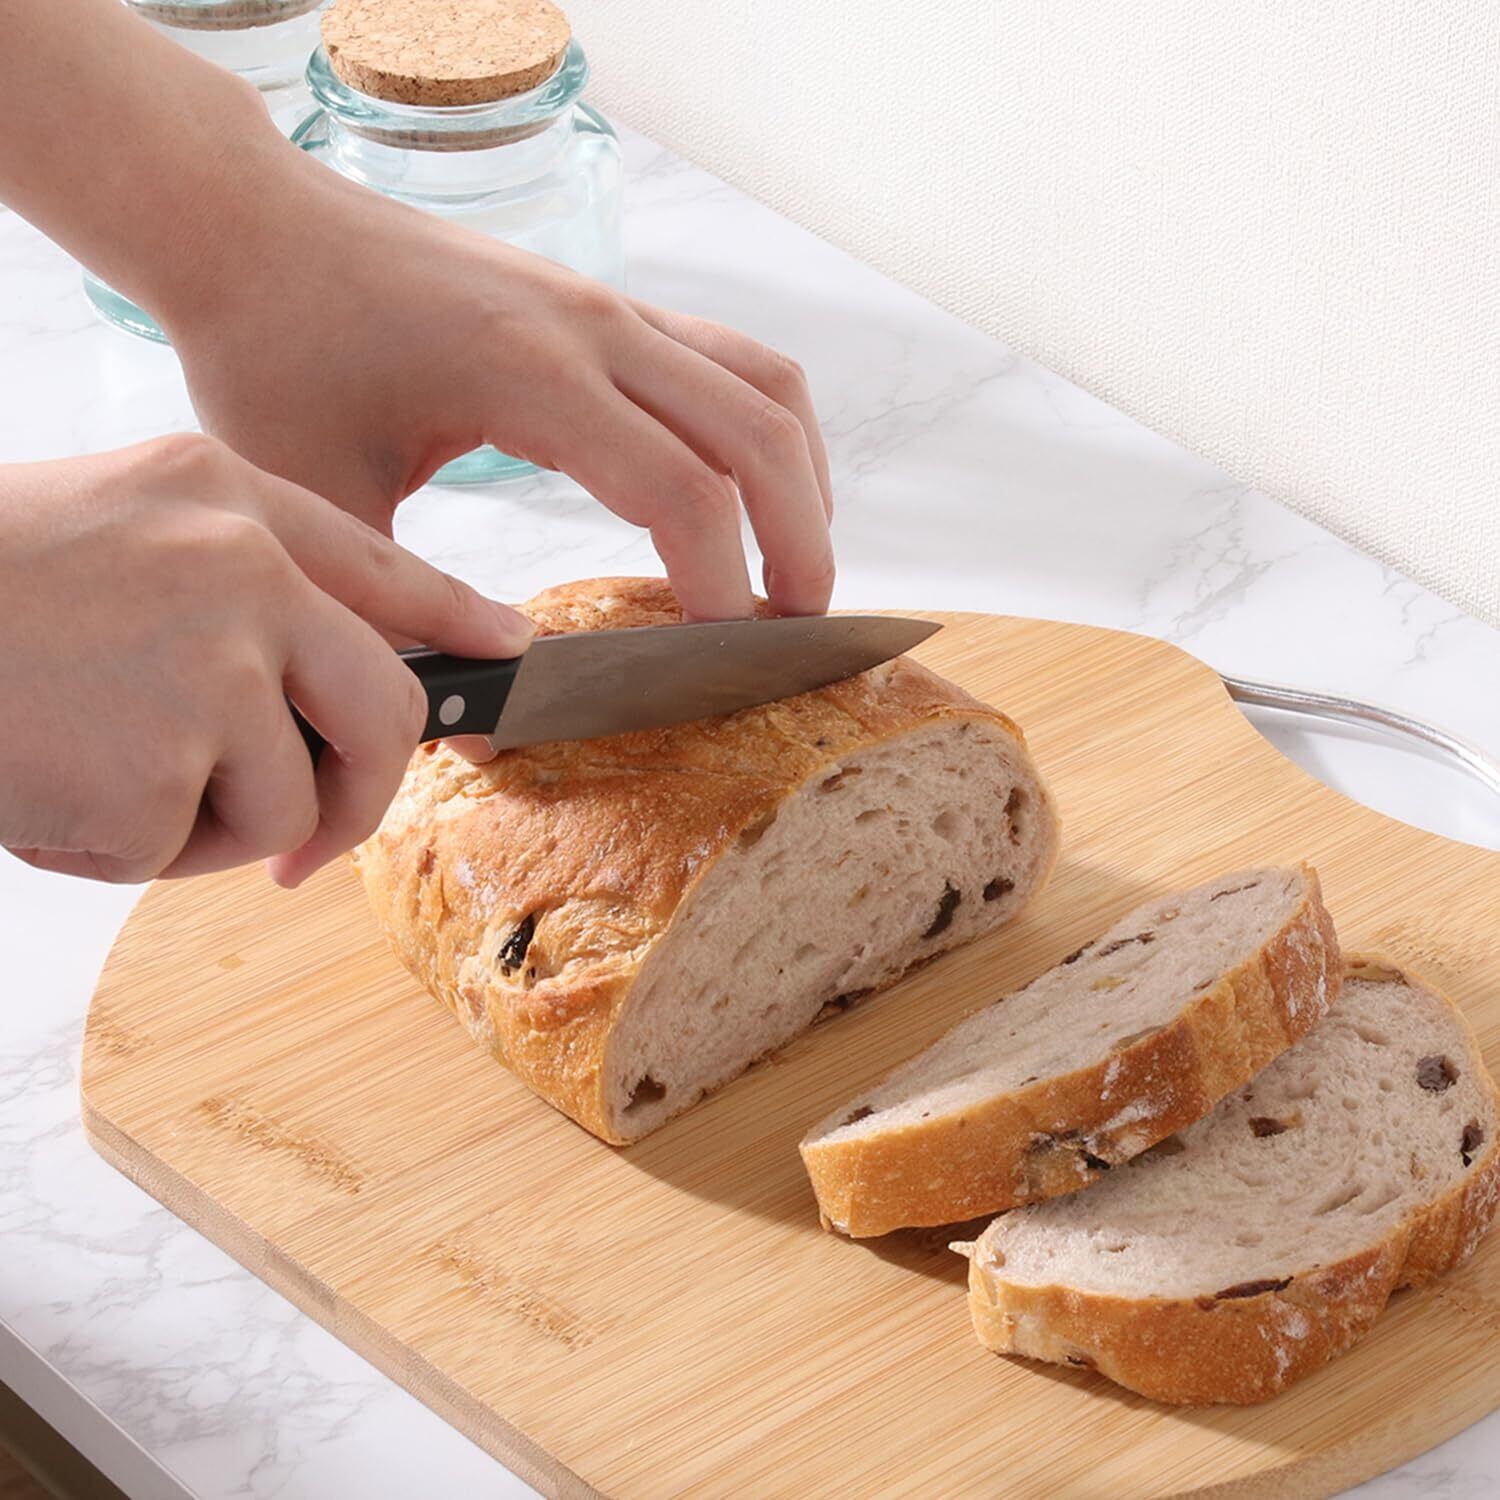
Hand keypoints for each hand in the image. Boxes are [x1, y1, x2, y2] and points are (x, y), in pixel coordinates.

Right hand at [0, 435, 531, 886]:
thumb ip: (243, 577)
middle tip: (308, 841)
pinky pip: (185, 849)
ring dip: (203, 823)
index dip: (460, 624)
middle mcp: (239, 570)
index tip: (511, 658)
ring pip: (286, 804)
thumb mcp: (121, 521)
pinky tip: (48, 788)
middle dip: (358, 794)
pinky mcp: (155, 768)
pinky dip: (124, 848)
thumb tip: (344, 672)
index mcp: (226, 496)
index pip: (388, 572)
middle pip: (384, 714)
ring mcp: (205, 669)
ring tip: (93, 771)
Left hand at [157, 152, 834, 622]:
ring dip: (802, 477)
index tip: (722, 659)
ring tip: (798, 567)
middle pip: (758, 430)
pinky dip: (768, 428)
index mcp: (530, 372)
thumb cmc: (276, 354)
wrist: (257, 229)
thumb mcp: (321, 501)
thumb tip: (479, 736)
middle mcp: (593, 326)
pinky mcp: (608, 306)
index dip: (722, 579)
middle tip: (796, 631)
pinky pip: (731, 358)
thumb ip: (403, 618)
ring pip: (765, 383)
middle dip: (799, 539)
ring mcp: (609, 306)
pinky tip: (754, 491)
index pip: (679, 484)